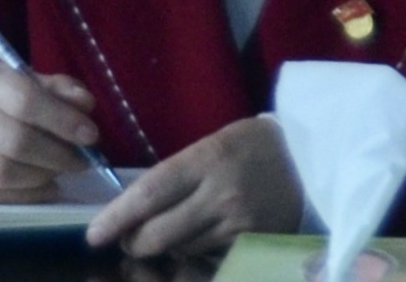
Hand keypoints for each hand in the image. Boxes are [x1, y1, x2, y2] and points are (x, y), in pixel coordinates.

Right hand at [0, 67, 106, 204]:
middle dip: (57, 155)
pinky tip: (44, 188)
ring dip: (42, 176)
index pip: (24, 100)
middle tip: (81, 161)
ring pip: (2, 172)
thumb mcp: (28, 84)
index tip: (91, 136)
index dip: (62, 120)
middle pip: (15, 141)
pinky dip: (25, 196)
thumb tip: (86, 104)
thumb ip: (60, 91)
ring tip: (60, 172)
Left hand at [87, 113, 296, 261]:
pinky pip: (206, 259)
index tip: (93, 235)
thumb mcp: (212, 145)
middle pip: (159, 233)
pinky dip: (192, 254)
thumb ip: (177, 175)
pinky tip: (195, 241)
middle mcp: (221, 193)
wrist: (312, 159)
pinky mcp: (251, 244)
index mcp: (207, 158)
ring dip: (165, 249)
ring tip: (168, 234)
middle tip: (128, 239)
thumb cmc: (252, 146)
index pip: (149, 194)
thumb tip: (135, 210)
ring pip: (180, 251)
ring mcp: (238, 223)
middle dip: (134, 242)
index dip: (116, 218)